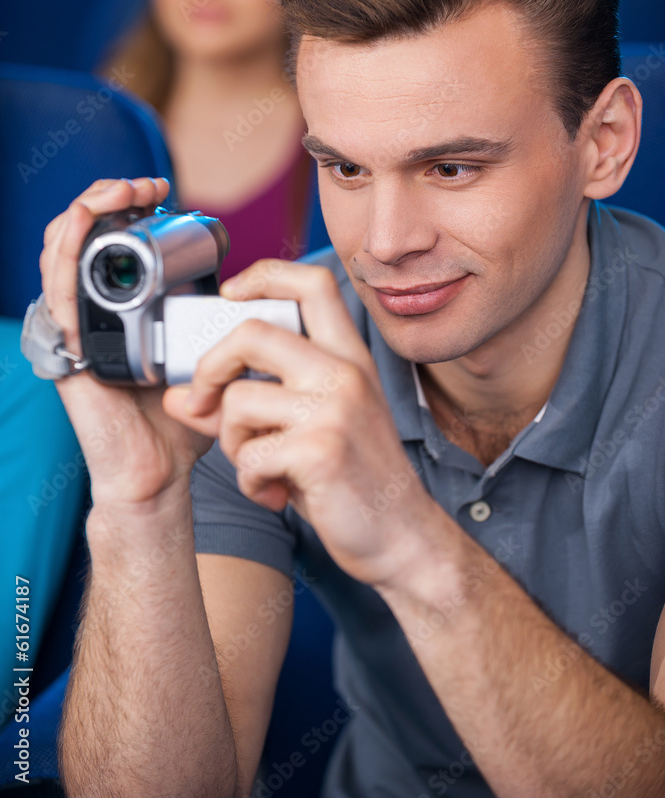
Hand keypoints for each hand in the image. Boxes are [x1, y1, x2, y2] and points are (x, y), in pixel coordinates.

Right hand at [39, 178, 213, 508]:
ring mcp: (75, 330)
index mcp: (121, 308)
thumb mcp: (204, 353)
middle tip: (144, 184)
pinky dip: (65, 258)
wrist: (159, 471)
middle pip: (81, 236)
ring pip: (60, 255)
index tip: (163, 188)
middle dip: (108, 197)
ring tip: (118, 193)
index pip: (110, 239)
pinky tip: (82, 229)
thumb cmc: (180, 417)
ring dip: (85, 213)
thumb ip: (214, 321)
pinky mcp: (67, 351)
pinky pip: (56, 296)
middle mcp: (92, 313)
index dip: (127, 204)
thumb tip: (246, 283)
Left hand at [163, 259, 436, 587]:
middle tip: (205, 400)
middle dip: (210, 366)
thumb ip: (248, 405)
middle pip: (253, 331)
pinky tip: (275, 493)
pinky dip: (250, 482)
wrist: (401, 535)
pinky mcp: (321, 451)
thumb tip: (178, 397)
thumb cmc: (352, 477)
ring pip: (238, 400)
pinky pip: (248, 456)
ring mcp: (336, 409)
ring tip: (259, 466)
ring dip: (231, 442)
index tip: (231, 294)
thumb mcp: (308, 427)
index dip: (264, 275)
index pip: (311, 282)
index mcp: (348, 357)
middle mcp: (346, 372)